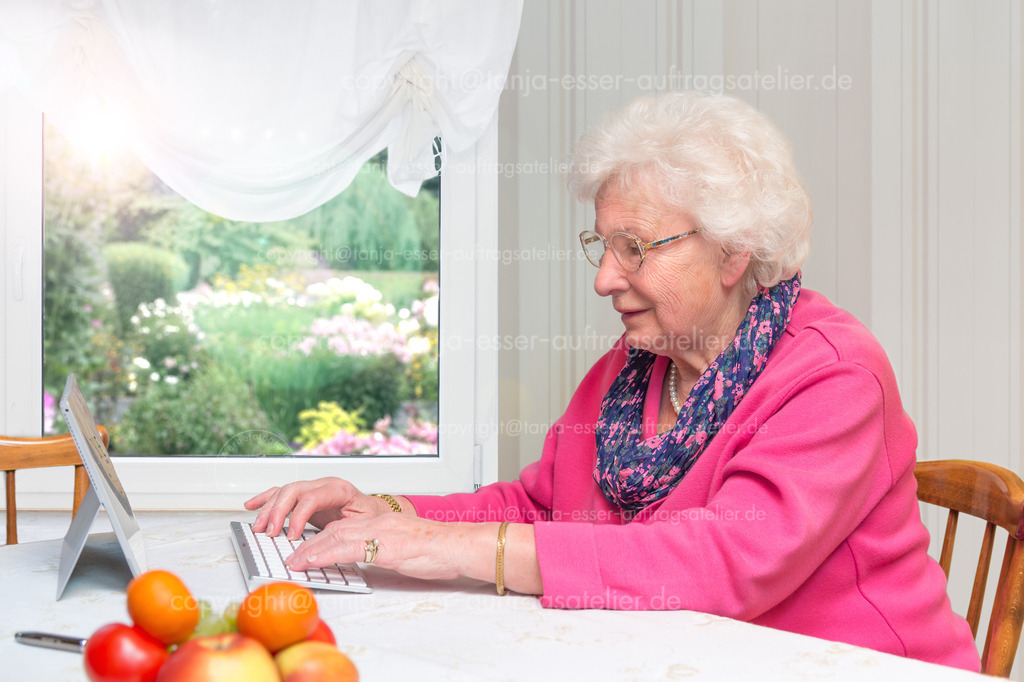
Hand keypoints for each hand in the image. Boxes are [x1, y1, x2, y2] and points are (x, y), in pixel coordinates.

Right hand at [244, 477, 383, 539]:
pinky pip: (281, 493)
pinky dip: (265, 498)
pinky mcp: (305, 496)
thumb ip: (344, 531)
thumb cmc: (370, 518)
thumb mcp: (363, 525)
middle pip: (294, 490)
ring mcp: (313, 488)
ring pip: (284, 491)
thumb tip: (324, 544)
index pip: (311, 497)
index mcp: (339, 489)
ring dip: (268, 508)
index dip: (298, 516)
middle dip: (278, 511)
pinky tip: (252, 505)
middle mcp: (324, 484)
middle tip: (270, 532)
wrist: (375, 511)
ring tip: (260, 526)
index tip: (291, 536)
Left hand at [284, 513, 468, 581]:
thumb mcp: (404, 547)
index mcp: (381, 522)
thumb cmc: (438, 549)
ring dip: (310, 549)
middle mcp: (376, 522)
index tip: (304, 551)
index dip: (320, 539)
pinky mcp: (384, 544)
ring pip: (335, 536)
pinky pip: (348, 548)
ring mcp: (380, 531)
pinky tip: (312, 561)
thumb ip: (384, 548)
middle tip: (290, 557)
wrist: (458, 545)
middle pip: (333, 529)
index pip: (342, 527)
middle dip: (308, 544)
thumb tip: (370, 558)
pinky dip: (326, 554)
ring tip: (294, 561)